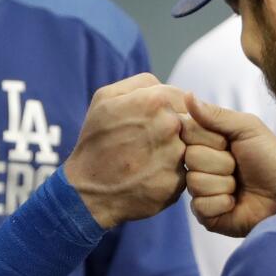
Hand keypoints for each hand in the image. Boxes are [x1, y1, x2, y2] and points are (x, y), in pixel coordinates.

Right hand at [64, 74, 190, 228]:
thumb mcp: (105, 99)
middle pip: (188, 123)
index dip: (170, 110)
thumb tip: (166, 85)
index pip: (183, 98)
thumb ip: (142, 83)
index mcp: (154, 100)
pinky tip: (149, 177)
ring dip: (173, 153)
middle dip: (173, 131)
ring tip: (146, 161)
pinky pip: (184, 172)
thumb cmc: (96, 142)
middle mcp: (169, 125)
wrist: (86, 192)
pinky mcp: (176, 182)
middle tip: (149, 144)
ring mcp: (175, 155)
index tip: (153, 123)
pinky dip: (170, 174)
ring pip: (188, 147)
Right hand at [181, 93, 275, 238]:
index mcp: (204, 141)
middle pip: (190, 158)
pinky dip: (223, 203)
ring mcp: (199, 189)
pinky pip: (200, 206)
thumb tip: (187, 95)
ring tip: (239, 185)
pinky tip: (235, 202)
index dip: (210, 138)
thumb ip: (216, 114)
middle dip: (221, 162)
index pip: (186, 132)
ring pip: (196, 182)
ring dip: (225, 183)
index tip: (228, 142)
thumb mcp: (247, 128)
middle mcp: (197, 164)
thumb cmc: (269, 156)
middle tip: (238, 166)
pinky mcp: (204, 213)